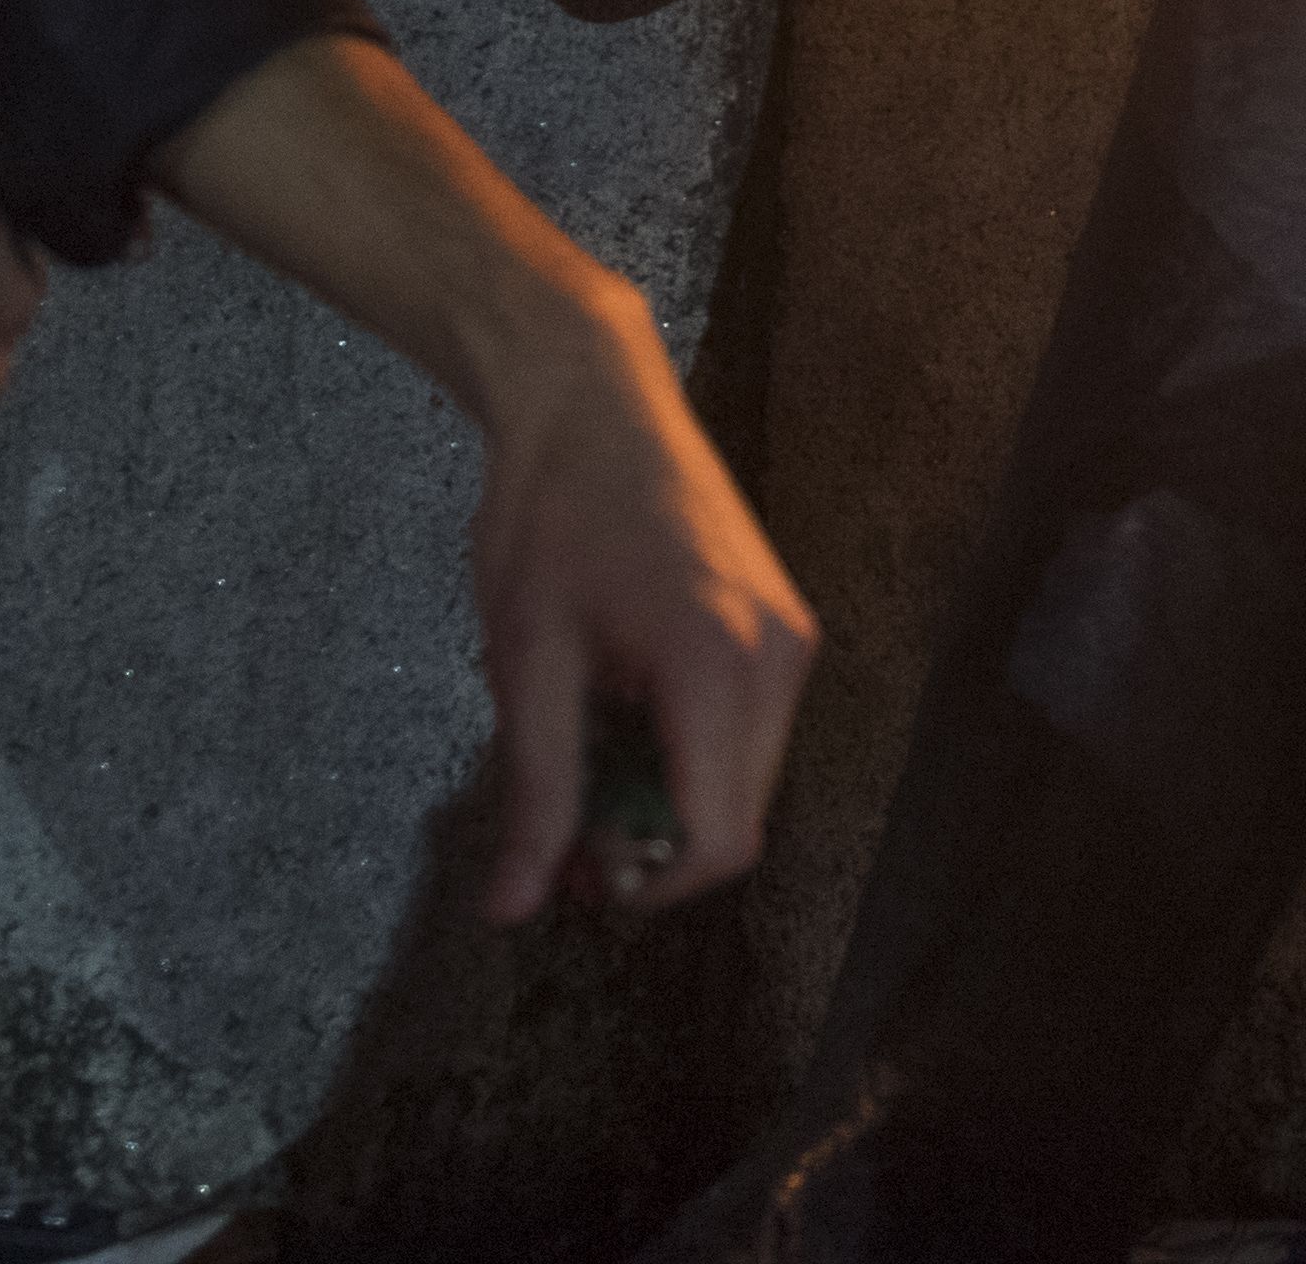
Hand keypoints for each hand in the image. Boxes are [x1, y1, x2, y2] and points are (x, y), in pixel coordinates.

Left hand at [466, 274, 817, 922]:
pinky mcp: (783, 619)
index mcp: (718, 667)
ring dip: (672, 797)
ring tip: (589, 753)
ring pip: (747, 779)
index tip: (576, 876)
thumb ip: (536, 791)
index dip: (649, 887)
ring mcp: (790, 634)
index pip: (721, 840)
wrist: (591, 396)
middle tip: (567, 826)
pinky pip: (750, 728)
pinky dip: (691, 750)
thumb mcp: (526, 662)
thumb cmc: (550, 515)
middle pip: (740, 819)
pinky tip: (625, 709)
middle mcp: (779, 655)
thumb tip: (515, 909)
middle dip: (656, 847)